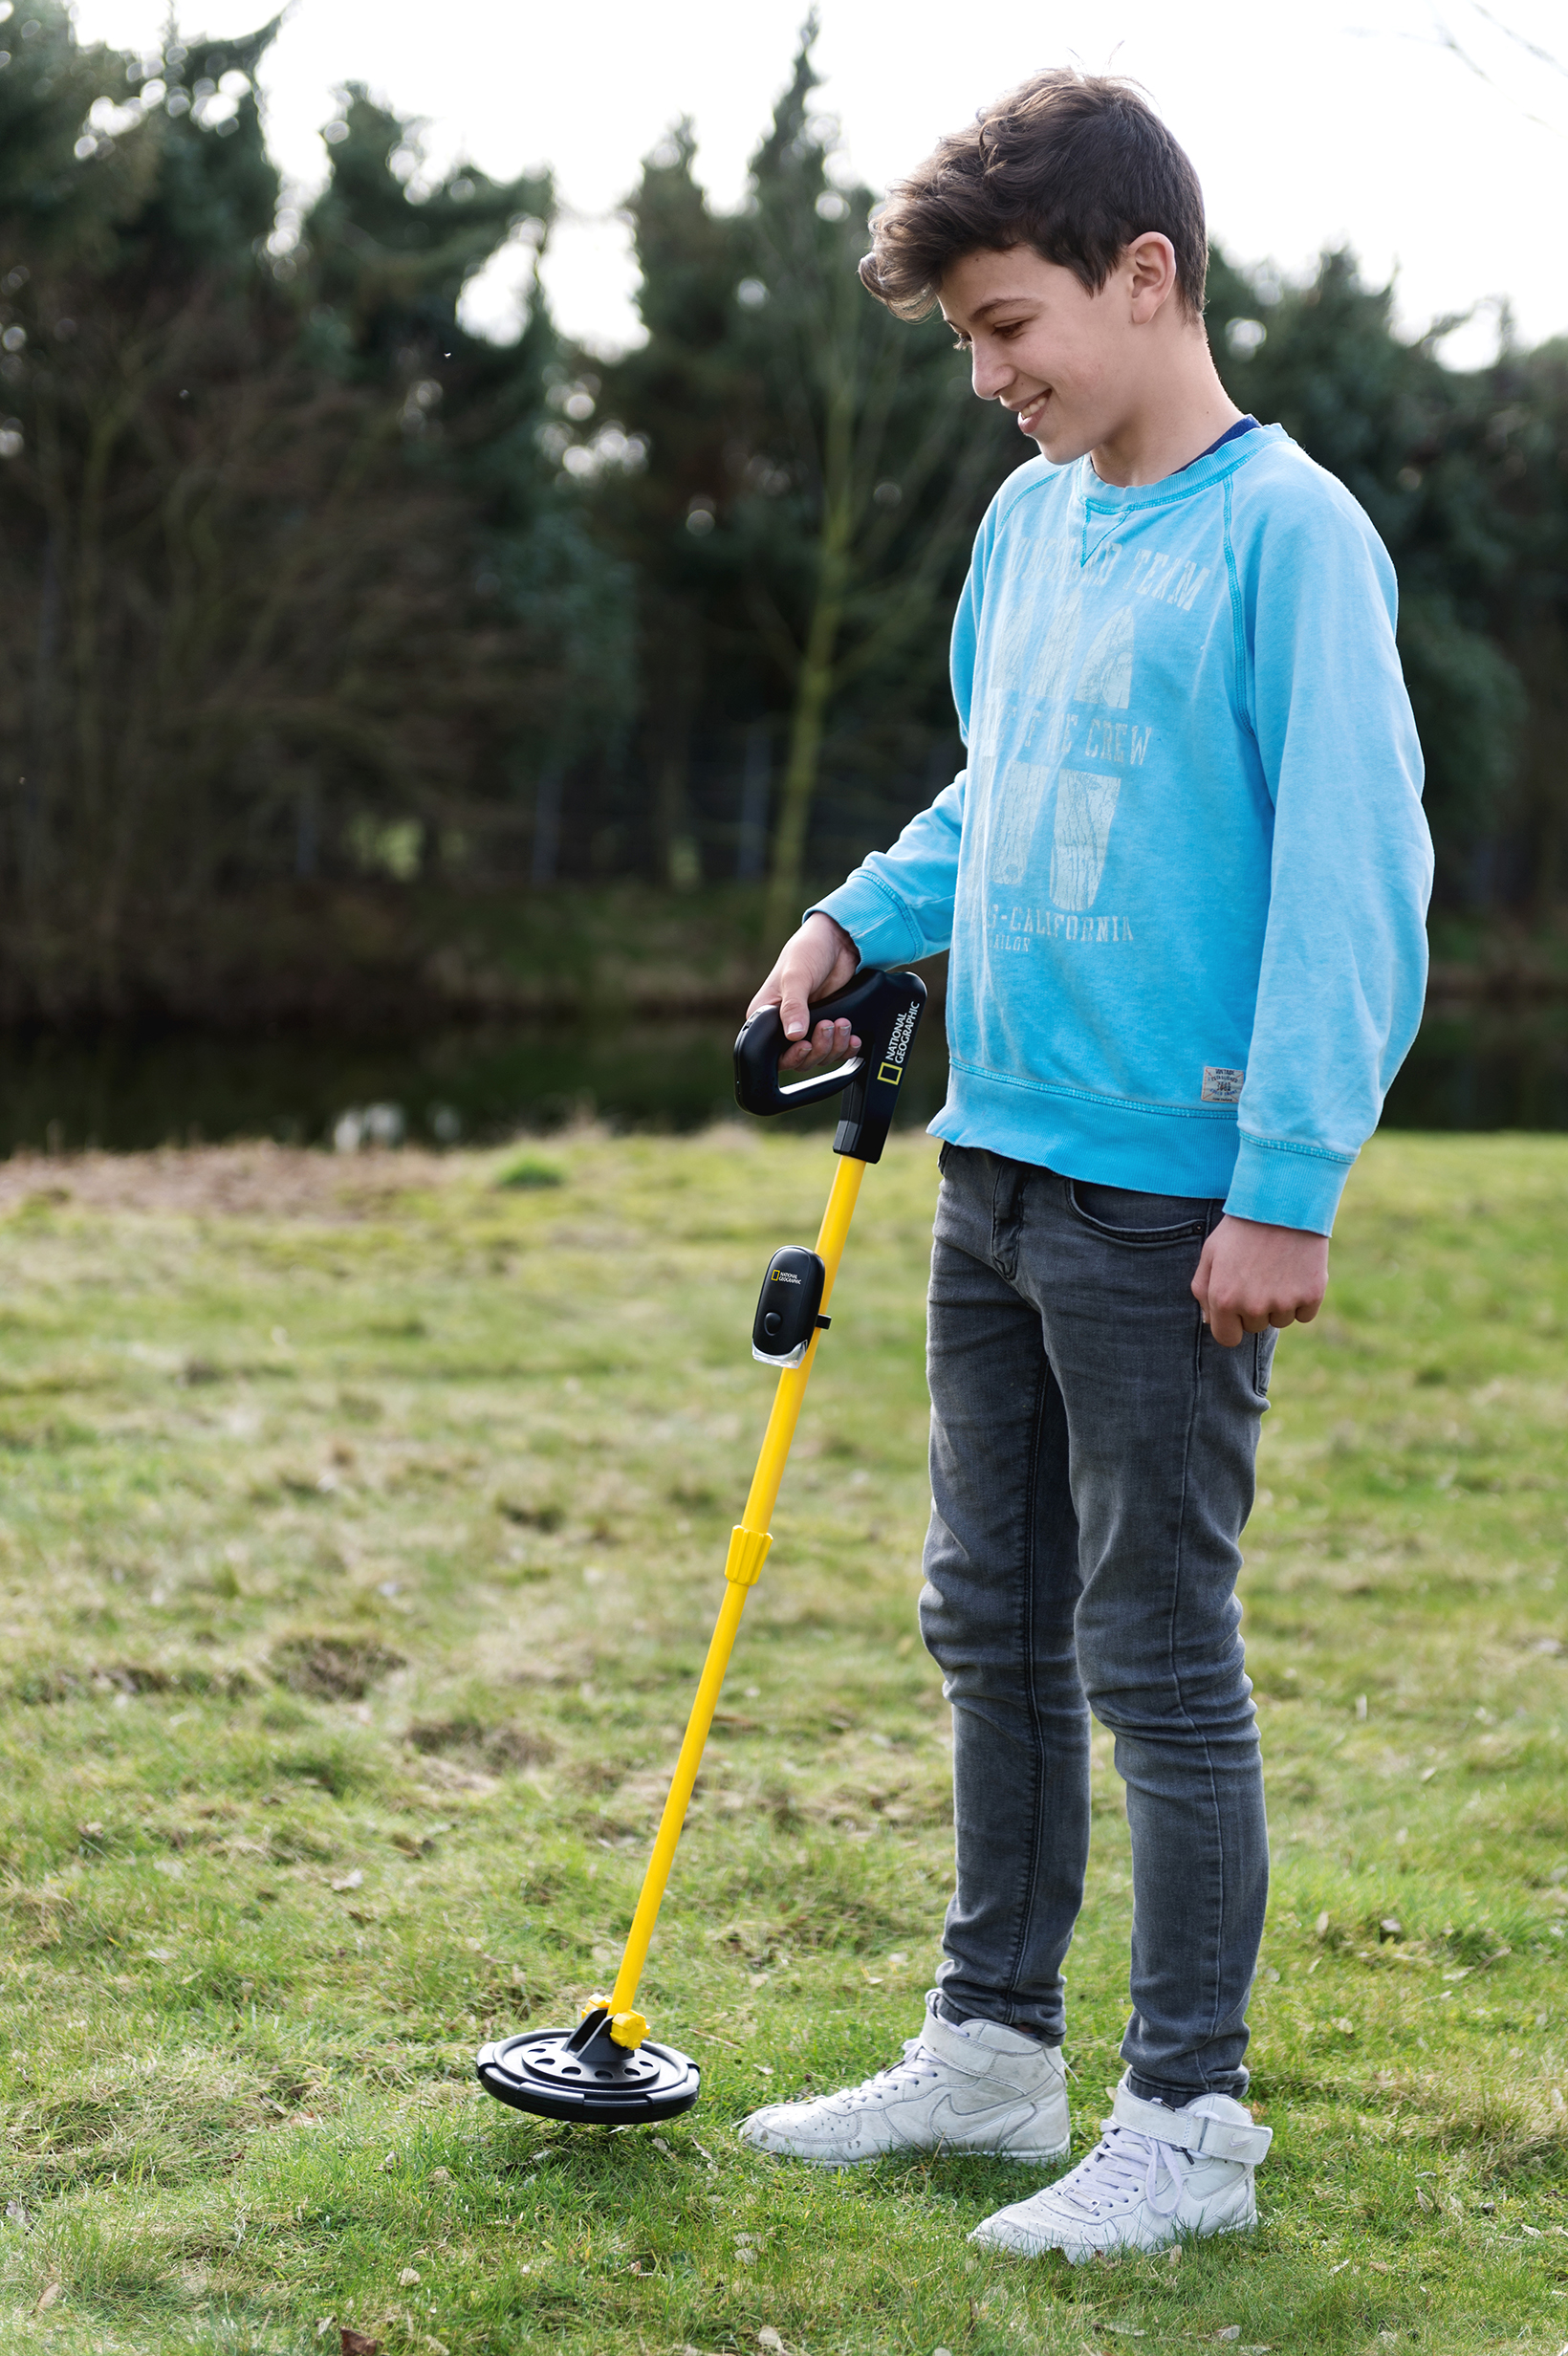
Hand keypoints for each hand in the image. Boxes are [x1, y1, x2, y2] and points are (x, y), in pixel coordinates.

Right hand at [747, 912, 860, 1072]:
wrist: (840, 940)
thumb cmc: (808, 950)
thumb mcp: (796, 976)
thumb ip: (793, 1006)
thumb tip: (793, 1035)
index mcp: (765, 1015)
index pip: (772, 1052)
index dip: (791, 1056)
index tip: (805, 1046)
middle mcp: (785, 1025)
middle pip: (800, 1059)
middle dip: (818, 1048)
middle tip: (828, 1025)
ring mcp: (808, 1027)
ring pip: (820, 1056)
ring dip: (834, 1046)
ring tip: (842, 1023)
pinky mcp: (828, 1026)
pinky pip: (836, 1050)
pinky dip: (846, 1047)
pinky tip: (852, 1037)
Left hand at [1191, 1215, 1328, 1347]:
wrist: (1282, 1203)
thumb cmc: (1241, 1228)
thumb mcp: (1210, 1254)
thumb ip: (1203, 1291)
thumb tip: (1210, 1321)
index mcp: (1223, 1299)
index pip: (1227, 1338)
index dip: (1231, 1324)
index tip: (1237, 1309)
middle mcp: (1253, 1306)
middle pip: (1255, 1328)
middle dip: (1255, 1308)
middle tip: (1258, 1274)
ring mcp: (1284, 1303)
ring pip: (1281, 1320)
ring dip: (1280, 1303)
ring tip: (1277, 1269)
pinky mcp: (1311, 1296)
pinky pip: (1305, 1314)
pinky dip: (1303, 1299)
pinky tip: (1296, 1272)